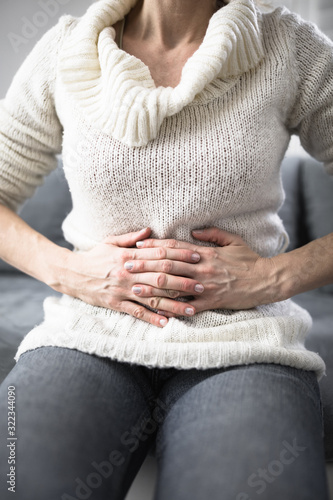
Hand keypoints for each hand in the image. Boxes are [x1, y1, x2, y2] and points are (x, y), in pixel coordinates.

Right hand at [60, 228, 203, 326]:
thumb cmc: (94, 256)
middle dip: (183, 282)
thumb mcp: (111, 242)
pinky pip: (136, 312)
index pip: (159, 255)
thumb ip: (132, 238)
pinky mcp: (116, 303)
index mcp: (129, 256)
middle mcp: (128, 273)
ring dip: (173, 304)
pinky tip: (166, 323)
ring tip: (192, 309)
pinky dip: (151, 318)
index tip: (197, 258)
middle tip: (202, 285)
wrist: (71, 274)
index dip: (180, 256)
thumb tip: (150, 232)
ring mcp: (122, 290)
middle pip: (160, 277)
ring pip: (152, 297)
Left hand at [128, 227, 276, 315]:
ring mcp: (205, 286)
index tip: (138, 246)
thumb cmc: (250, 260)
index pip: (174, 247)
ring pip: (173, 286)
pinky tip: (157, 311)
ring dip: (152, 287)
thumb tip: (195, 231)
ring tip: (134, 288)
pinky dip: (172, 309)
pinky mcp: (210, 302)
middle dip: (145, 265)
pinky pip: (188, 307)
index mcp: (205, 252)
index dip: (155, 246)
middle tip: (126, 265)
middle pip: (168, 265)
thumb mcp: (233, 241)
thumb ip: (213, 234)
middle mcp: (201, 268)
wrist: (266, 280)